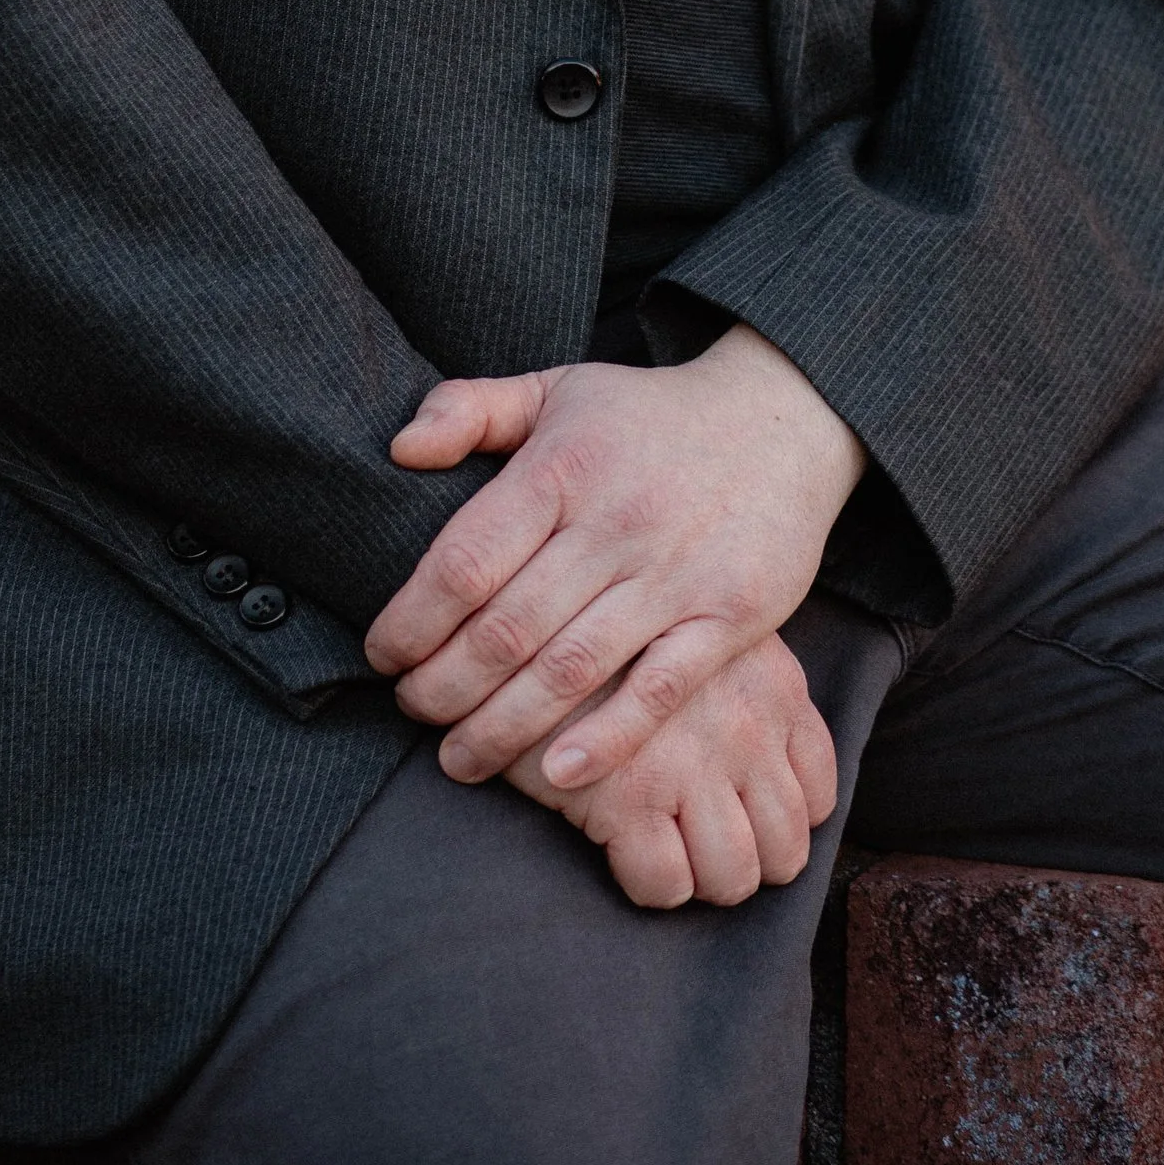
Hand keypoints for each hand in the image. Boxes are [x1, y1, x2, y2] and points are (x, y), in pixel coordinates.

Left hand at [364, 324, 863, 790]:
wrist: (781, 420)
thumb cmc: (647, 418)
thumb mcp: (557, 388)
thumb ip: (470, 408)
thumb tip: (399, 450)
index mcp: (563, 465)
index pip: (465, 560)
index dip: (412, 620)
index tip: (382, 654)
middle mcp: (615, 520)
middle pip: (506, 629)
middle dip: (443, 686)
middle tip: (411, 712)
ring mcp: (675, 572)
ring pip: (569, 671)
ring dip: (501, 728)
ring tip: (458, 758)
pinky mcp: (729, 615)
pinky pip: (657, 691)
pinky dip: (604, 741)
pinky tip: (555, 776)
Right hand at [506, 634, 839, 909]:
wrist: (531, 610)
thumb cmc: (619, 621)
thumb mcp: (704, 627)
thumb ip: (743, 683)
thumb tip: (759, 757)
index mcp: (775, 685)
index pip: (817, 795)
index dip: (780, 823)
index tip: (742, 821)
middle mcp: (747, 730)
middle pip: (784, 850)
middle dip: (747, 862)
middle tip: (703, 849)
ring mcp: (691, 767)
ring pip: (732, 876)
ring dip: (701, 879)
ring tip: (667, 855)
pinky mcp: (628, 797)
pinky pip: (665, 883)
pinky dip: (650, 882)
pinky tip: (623, 849)